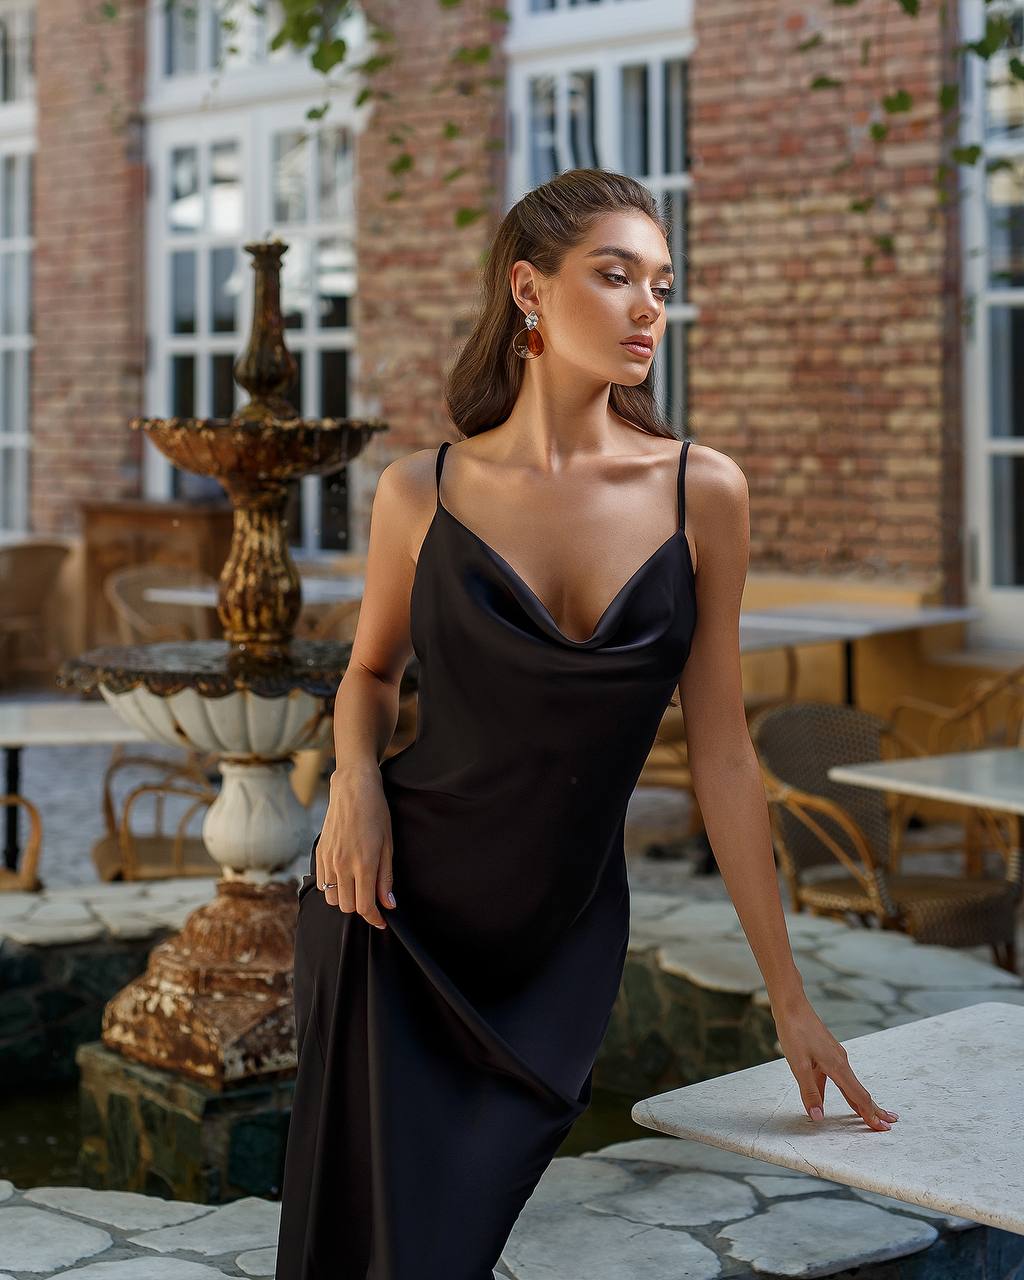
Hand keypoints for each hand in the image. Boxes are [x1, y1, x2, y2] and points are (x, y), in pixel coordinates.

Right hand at [316, 764, 397, 930]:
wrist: (353, 789)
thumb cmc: (376, 814)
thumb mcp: (388, 846)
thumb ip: (386, 878)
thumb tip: (388, 904)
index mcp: (363, 864)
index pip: (364, 906)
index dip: (375, 918)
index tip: (382, 920)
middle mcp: (342, 865)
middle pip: (347, 906)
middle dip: (361, 908)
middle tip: (372, 899)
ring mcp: (328, 860)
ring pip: (332, 898)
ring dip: (345, 898)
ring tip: (358, 887)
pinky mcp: (320, 854)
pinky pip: (323, 883)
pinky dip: (333, 887)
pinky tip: (344, 876)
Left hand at [772, 992, 898, 1131]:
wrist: (791, 1004)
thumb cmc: (794, 1032)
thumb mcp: (798, 1065)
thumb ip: (809, 1092)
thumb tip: (818, 1118)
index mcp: (837, 1066)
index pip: (858, 1096)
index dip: (869, 1114)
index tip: (883, 1128)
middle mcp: (841, 1062)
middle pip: (860, 1091)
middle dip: (873, 1109)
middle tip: (889, 1124)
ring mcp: (835, 1056)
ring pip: (850, 1084)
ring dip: (860, 1100)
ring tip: (869, 1114)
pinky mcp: (827, 1052)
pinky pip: (838, 1076)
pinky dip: (843, 1090)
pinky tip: (832, 1098)